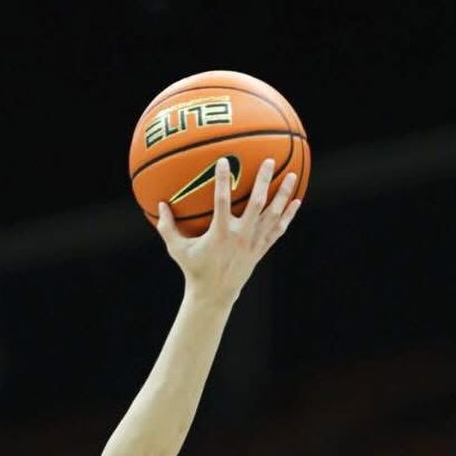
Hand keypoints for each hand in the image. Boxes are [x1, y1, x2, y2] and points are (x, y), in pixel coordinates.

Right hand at [157, 157, 300, 305]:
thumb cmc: (194, 269)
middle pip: (256, 204)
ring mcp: (253, 243)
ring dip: (282, 195)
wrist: (214, 295)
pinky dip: (287, 216)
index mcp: (220, 234)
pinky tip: (296, 202)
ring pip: (272, 216)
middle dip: (264, 181)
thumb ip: (167, 227)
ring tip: (292, 175)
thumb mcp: (177, 249)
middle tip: (271, 161)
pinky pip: (277, 231)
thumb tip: (159, 205)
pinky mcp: (260, 250)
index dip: (223, 181)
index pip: (222, 201)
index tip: (225, 161)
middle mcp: (240, 237)